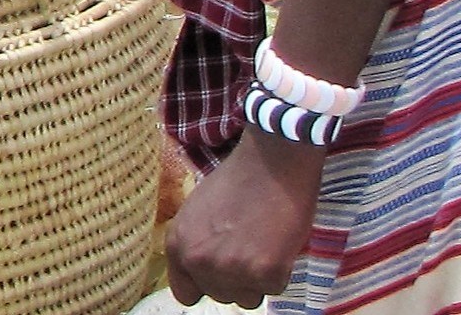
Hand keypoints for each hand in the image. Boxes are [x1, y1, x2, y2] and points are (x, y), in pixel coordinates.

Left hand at [163, 135, 322, 308]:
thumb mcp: (197, 210)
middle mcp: (199, 261)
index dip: (206, 284)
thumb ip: (195, 243)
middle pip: (220, 296)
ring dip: (258, 279)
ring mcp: (231, 269)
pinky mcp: (265, 272)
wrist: (272, 161)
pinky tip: (279, 242)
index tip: (221, 275)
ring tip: (264, 244)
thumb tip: (203, 269)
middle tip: (251, 246)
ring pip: (248, 298)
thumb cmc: (238, 179)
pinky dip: (282, 270)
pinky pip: (274, 289)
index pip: (186, 292)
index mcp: (178, 244)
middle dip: (236, 279)